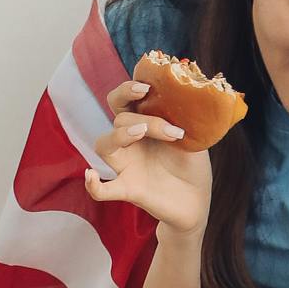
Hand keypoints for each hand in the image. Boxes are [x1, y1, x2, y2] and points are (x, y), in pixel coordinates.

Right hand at [85, 87, 212, 234]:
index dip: (127, 89)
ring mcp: (127, 166)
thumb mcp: (195, 137)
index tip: (146, 87)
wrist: (197, 201)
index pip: (123, 100)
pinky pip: (102, 190)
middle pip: (119, 119)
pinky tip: (91, 175)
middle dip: (143, 117)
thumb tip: (194, 97)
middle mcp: (130, 142)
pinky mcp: (129, 190)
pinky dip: (93, 184)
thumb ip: (188, 119)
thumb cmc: (192, 166)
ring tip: (142, 132)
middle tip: (168, 127)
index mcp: (143, 124)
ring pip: (104, 144)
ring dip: (120, 134)